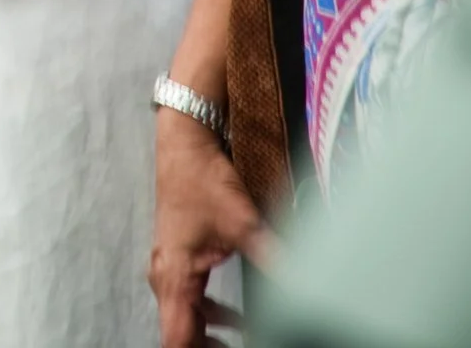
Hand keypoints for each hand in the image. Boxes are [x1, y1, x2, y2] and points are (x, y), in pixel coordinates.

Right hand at [147, 106, 273, 347]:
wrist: (184, 143)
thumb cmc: (201, 179)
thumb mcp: (243, 223)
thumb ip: (273, 257)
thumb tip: (305, 283)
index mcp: (174, 277)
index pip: (177, 339)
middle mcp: (165, 278)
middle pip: (180, 334)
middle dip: (208, 347)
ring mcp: (169, 268)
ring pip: (185, 318)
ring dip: (211, 333)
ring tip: (242, 341)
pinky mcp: (178, 259)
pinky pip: (190, 299)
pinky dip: (210, 314)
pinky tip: (236, 317)